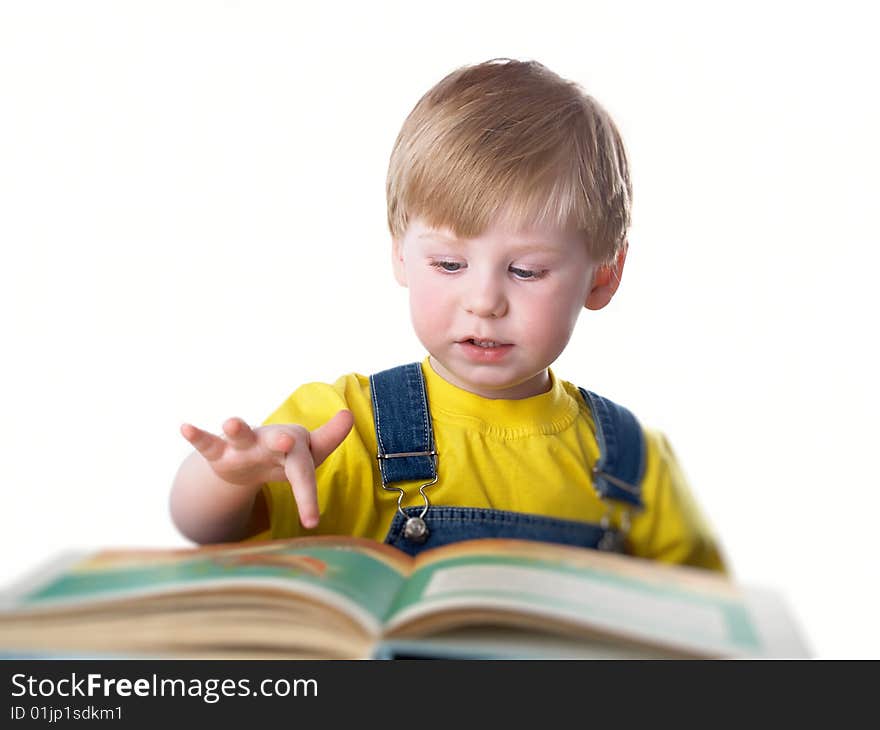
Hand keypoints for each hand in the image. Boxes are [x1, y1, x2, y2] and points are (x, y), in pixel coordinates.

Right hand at [180, 410, 353, 528]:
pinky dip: (197, 435)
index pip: (303, 473)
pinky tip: (185, 428)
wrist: (250, 458)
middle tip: (286, 439)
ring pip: (241, 434)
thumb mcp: (309, 455)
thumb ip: (329, 440)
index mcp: (294, 447)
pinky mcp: (220, 451)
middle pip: (278, 440)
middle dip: (281, 440)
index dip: (307, 497)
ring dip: (236, 427)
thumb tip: (349, 414)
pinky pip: (207, 442)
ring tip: (231, 422)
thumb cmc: (285, 458)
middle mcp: (269, 440)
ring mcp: (244, 444)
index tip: (312, 522)